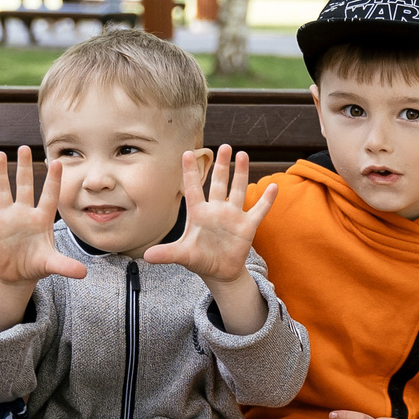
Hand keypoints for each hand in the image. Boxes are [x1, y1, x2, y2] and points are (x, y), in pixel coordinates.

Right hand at [0, 148, 87, 331]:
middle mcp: (24, 213)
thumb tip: (83, 273)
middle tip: (23, 148)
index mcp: (41, 219)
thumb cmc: (36, 264)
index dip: (54, 181)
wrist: (17, 274)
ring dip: (0, 174)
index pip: (49, 196)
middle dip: (24, 168)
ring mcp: (6, 218)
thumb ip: (65, 266)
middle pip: (25, 186)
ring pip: (3, 191)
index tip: (58, 162)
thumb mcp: (50, 264)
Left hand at [148, 145, 275, 285]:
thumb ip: (167, 254)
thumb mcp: (183, 255)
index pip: (193, 188)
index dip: (190, 172)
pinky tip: (273, 187)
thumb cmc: (199, 259)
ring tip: (242, 155)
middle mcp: (216, 210)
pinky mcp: (247, 226)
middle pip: (219, 183)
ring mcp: (233, 216)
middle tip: (224, 146)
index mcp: (198, 214)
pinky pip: (259, 210)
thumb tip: (146, 257)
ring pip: (238, 190)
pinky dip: (266, 200)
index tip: (187, 153)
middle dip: (221, 166)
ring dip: (241, 173)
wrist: (219, 271)